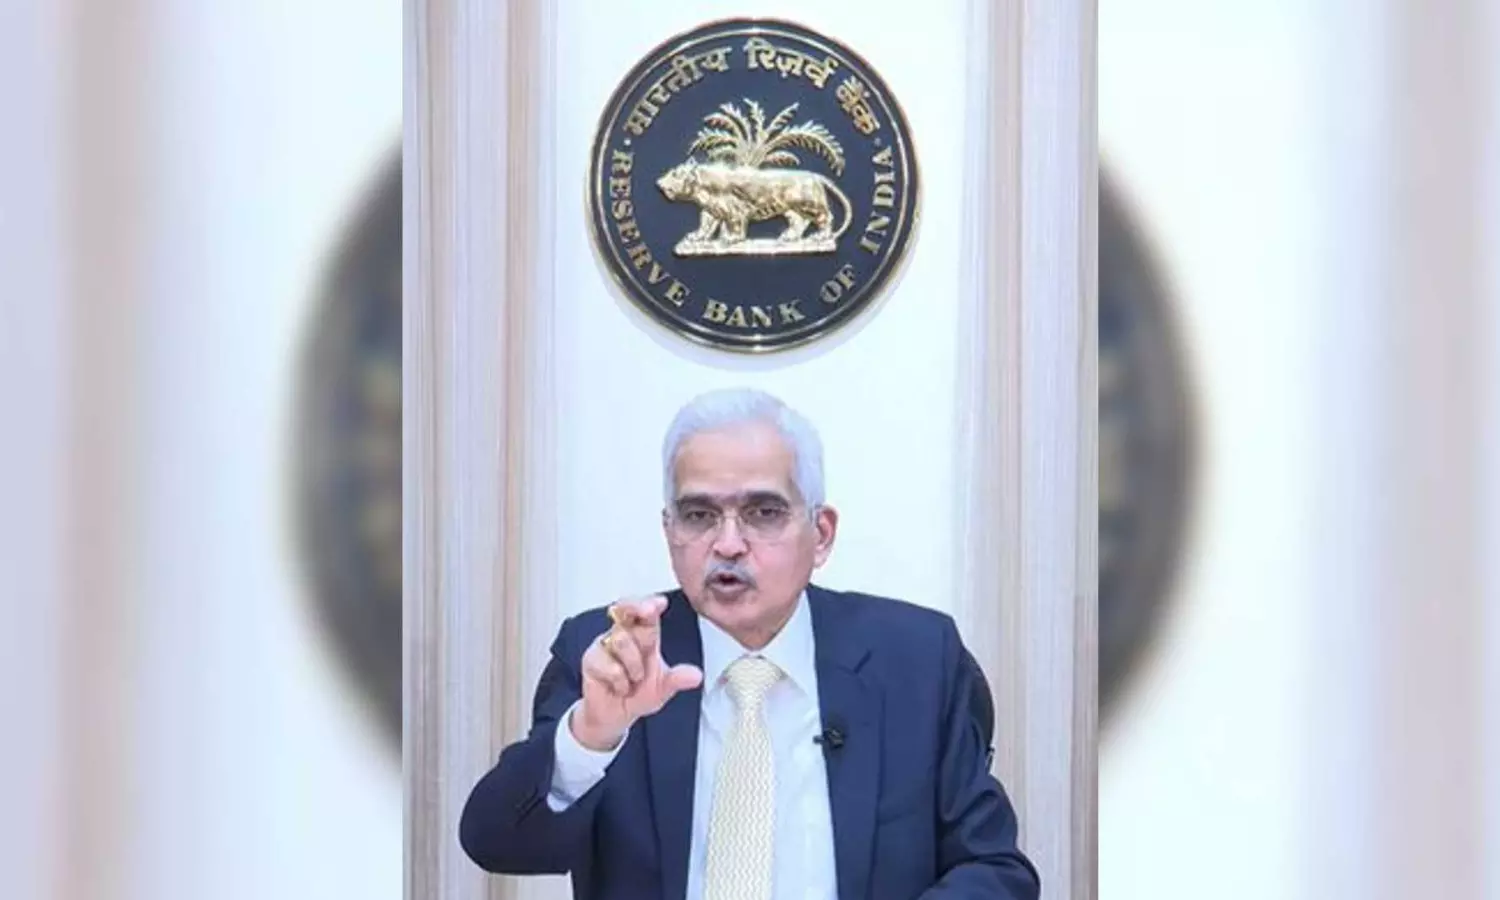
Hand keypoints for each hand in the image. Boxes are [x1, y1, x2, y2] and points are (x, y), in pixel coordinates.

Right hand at [572, 595, 703, 750]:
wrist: (615, 716)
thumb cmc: (638, 695)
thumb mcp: (663, 689)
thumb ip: (677, 679)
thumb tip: (696, 676)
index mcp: (644, 635)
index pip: (645, 611)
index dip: (650, 603)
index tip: (660, 603)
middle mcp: (623, 635)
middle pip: (628, 613)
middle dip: (643, 624)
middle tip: (650, 622)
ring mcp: (604, 645)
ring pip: (622, 640)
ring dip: (634, 666)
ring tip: (634, 681)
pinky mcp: (590, 660)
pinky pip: (609, 665)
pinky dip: (620, 681)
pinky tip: (619, 688)